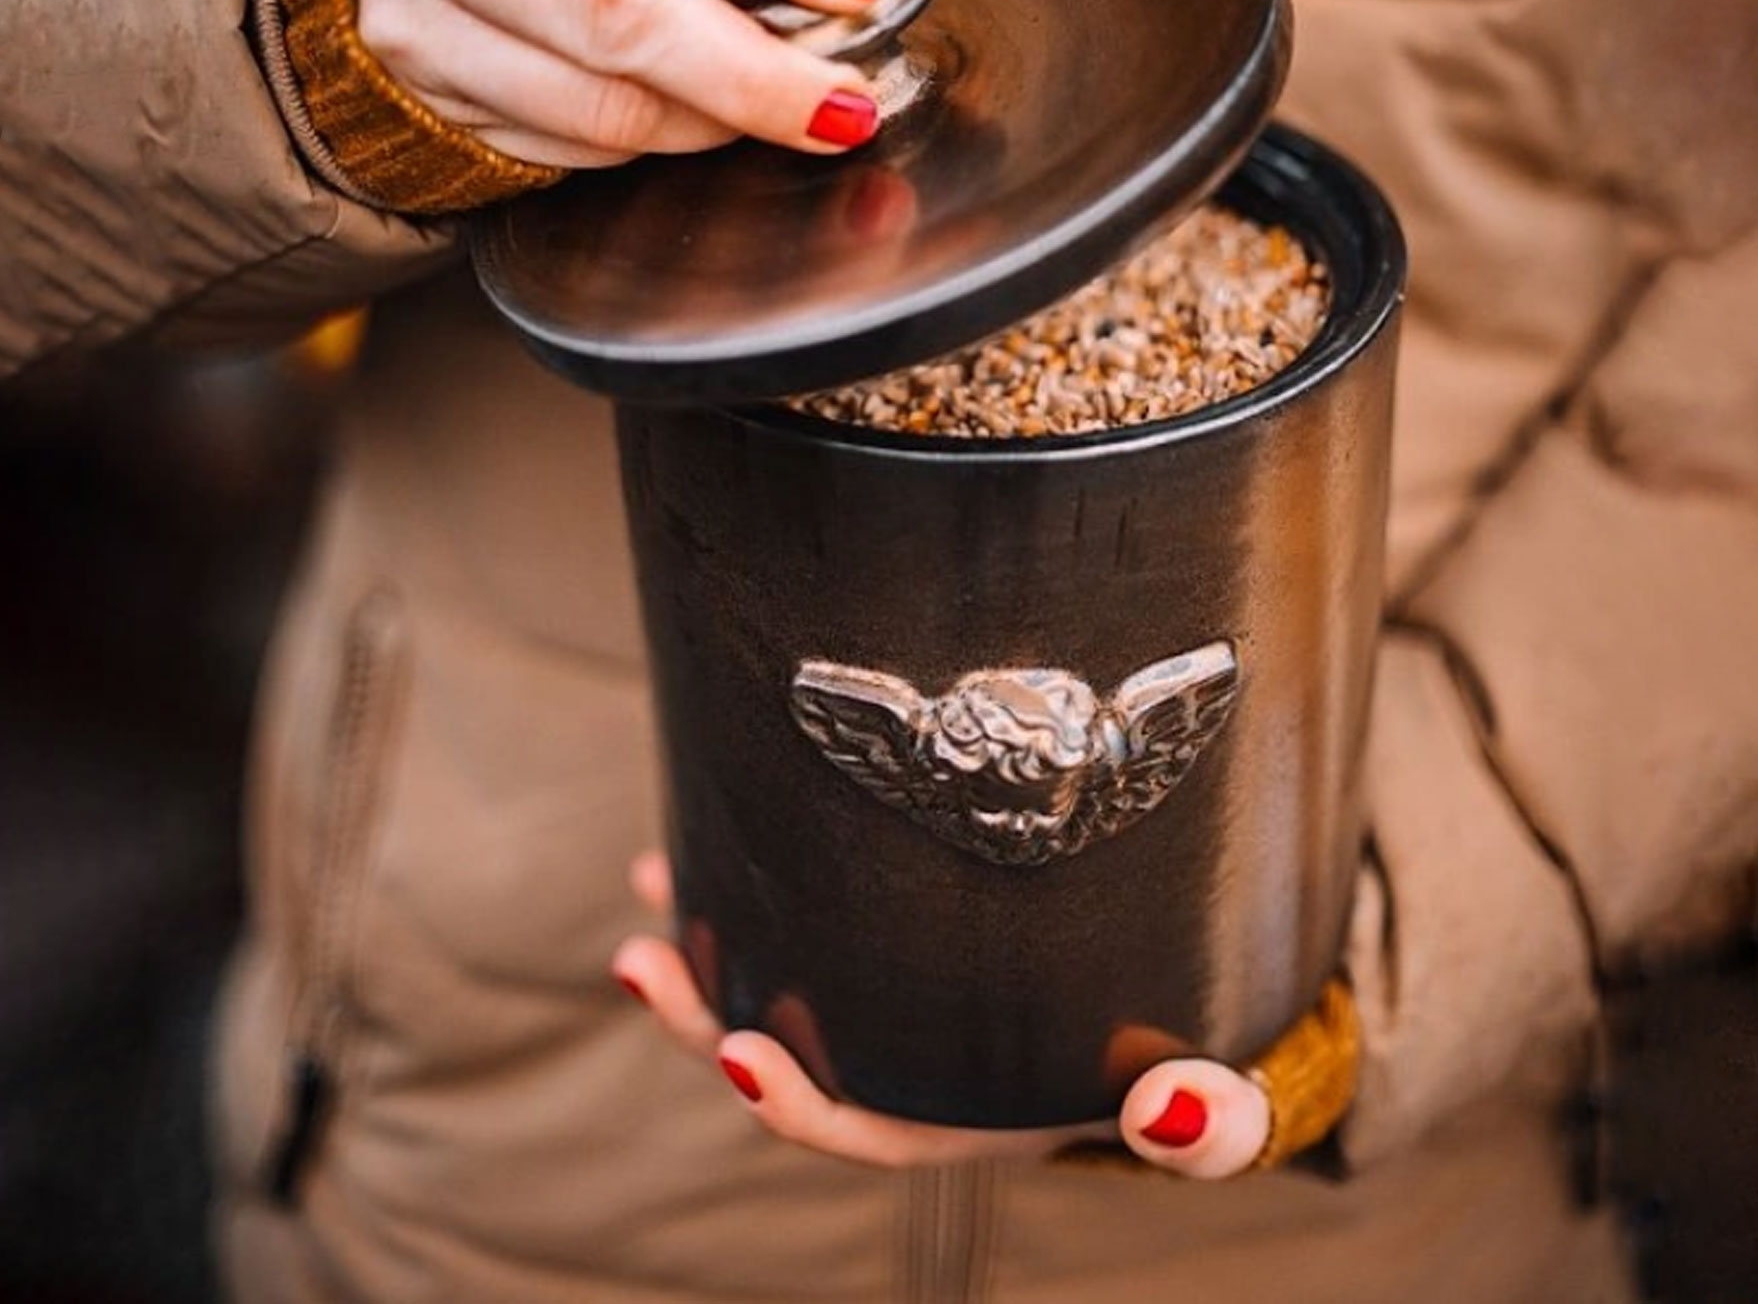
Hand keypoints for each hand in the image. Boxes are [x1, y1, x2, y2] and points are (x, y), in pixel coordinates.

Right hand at [336, 0, 919, 169]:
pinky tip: (693, 116)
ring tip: (786, 108)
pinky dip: (657, 143)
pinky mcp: (423, 106)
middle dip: (753, 73)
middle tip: (847, 106)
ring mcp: (410, 21)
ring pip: (597, 104)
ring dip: (716, 121)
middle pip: (614, 10)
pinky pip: (571, 150)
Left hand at [612, 851, 1350, 1176]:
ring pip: (782, 989)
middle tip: (643, 961)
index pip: (862, 1129)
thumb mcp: (1206, 1106)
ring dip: (710, 948)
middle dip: (706, 1022)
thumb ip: (1205, 1127)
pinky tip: (705, 833)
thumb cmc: (1183, 1071)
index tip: (741, 1051)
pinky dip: (757, 886)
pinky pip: (810, 919)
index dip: (796, 1102)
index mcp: (960, 1118)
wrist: (1175, 1028)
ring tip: (654, 881)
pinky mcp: (895, 940)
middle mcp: (909, 1068)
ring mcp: (893, 1003)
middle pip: (790, 1061)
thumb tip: (1173, 1110)